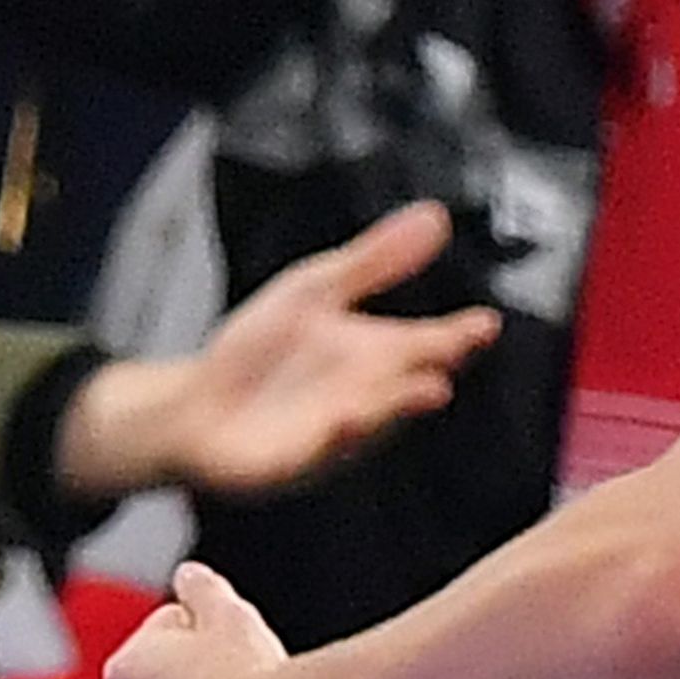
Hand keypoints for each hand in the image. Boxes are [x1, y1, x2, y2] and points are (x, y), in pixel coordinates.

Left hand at [58, 199, 499, 503]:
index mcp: (378, 353)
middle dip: (434, 367)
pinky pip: (322, 453)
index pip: (430, 342)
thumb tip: (435, 216)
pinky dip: (338, 437)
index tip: (485, 323)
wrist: (194, 407)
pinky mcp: (298, 462)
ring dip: (399, 407)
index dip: (460, 334)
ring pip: (376, 421)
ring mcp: (337, 432)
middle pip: (411, 381)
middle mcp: (368, 395)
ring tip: (429, 388)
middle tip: (456, 350)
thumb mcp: (315, 289)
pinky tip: (347, 417)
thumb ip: (375, 261)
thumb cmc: (261, 350)